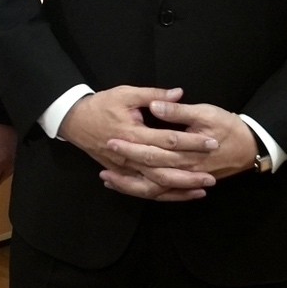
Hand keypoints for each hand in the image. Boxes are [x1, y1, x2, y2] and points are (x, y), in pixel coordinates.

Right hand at [58, 85, 217, 201]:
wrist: (74, 120)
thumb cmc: (101, 105)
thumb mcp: (125, 93)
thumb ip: (153, 95)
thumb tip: (178, 93)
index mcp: (133, 133)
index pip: (169, 140)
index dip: (192, 141)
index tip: (212, 142)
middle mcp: (130, 155)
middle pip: (164, 169)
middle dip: (190, 173)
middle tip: (212, 175)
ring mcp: (124, 168)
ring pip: (155, 185)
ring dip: (179, 189)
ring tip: (202, 189)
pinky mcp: (121, 174)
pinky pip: (144, 190)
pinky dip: (163, 194)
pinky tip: (181, 194)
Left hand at [101, 100, 260, 199]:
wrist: (251, 146)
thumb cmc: (228, 126)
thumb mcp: (205, 113)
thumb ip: (179, 111)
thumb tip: (157, 104)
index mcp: (187, 152)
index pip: (153, 151)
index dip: (130, 147)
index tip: (110, 140)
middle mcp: (185, 170)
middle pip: (149, 172)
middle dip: (124, 166)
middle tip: (103, 160)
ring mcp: (186, 179)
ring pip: (154, 189)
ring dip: (130, 187)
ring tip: (108, 181)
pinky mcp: (188, 183)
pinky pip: (164, 193)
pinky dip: (146, 193)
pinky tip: (130, 188)